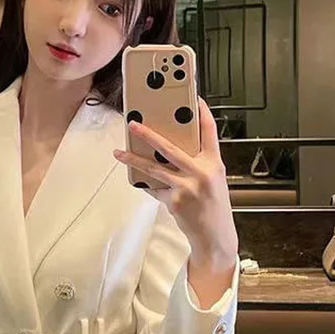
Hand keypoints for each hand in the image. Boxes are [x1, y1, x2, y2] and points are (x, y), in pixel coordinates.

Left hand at [114, 98, 237, 269]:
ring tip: (120, 153)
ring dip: (134, 160)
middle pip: (170, 147)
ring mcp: (186, 187)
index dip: (202, 112)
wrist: (214, 235)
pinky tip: (139, 181)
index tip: (193, 98)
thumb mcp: (213, 179)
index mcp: (214, 163)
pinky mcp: (174, 201)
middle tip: (133, 124)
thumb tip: (169, 150)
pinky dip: (147, 185)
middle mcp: (201, 172)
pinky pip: (155, 188)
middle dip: (148, 135)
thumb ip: (198, 163)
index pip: (209, 131)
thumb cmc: (213, 206)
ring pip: (154, 168)